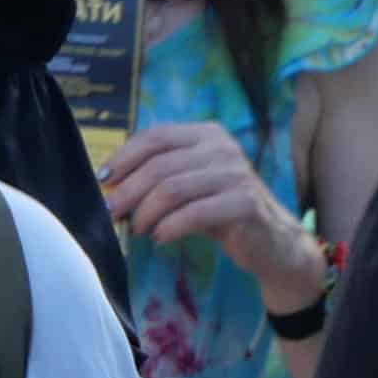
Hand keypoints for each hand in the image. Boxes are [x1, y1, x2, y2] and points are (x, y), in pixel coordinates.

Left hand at [101, 121, 311, 303]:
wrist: (273, 244)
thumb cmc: (223, 212)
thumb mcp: (192, 186)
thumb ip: (162, 177)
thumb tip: (111, 185)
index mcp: (207, 134)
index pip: (156, 136)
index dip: (125, 156)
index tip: (104, 180)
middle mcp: (222, 147)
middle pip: (159, 165)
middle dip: (128, 191)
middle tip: (112, 213)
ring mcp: (236, 174)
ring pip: (172, 189)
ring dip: (146, 212)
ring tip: (137, 229)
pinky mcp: (245, 203)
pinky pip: (194, 214)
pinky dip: (170, 227)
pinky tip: (160, 239)